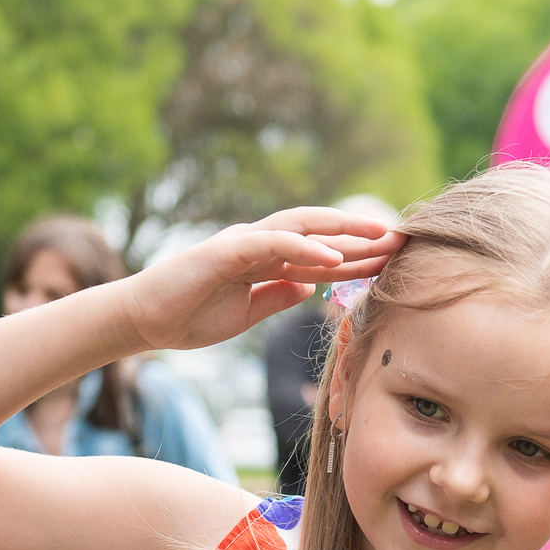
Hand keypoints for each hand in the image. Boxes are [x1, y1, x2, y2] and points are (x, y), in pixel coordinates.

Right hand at [119, 208, 401, 352]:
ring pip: (301, 228)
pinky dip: (304, 249)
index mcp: (266, 259)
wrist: (145, 321)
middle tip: (403, 239)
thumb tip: (311, 286)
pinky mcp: (225, 252)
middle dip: (362, 235)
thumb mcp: (247, 312)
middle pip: (320, 232)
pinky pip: (271, 245)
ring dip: (342, 232)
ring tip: (379, 238)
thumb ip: (278, 294)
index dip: (359, 254)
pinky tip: (333, 258)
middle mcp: (258, 244)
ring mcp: (242, 243)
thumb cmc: (190, 316)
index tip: (395, 259)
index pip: (321, 252)